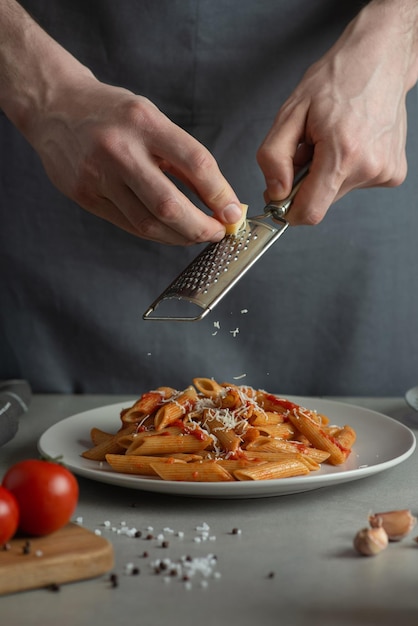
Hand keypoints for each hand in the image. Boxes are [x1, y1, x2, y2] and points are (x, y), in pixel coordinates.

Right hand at [28, 77, 241, 244]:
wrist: (54, 107)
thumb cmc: (111, 113)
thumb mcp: (151, 119)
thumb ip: (182, 157)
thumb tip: (218, 198)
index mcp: (143, 122)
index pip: (195, 163)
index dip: (220, 194)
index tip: (232, 211)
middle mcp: (119, 149)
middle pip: (169, 205)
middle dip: (201, 227)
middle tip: (217, 233)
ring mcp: (98, 176)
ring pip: (147, 224)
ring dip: (180, 237)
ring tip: (196, 235)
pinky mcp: (85, 195)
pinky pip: (128, 224)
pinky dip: (155, 233)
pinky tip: (169, 231)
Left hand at [257, 1, 417, 224]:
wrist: (380, 60)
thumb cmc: (336, 80)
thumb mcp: (290, 113)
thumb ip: (274, 158)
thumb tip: (275, 192)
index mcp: (342, 152)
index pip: (310, 212)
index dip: (289, 212)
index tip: (280, 199)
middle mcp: (368, 166)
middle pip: (322, 202)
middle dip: (306, 184)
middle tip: (308, 150)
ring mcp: (384, 171)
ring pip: (337, 193)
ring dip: (326, 175)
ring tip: (332, 140)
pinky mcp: (393, 173)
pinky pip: (356, 184)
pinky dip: (345, 170)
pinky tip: (350, 143)